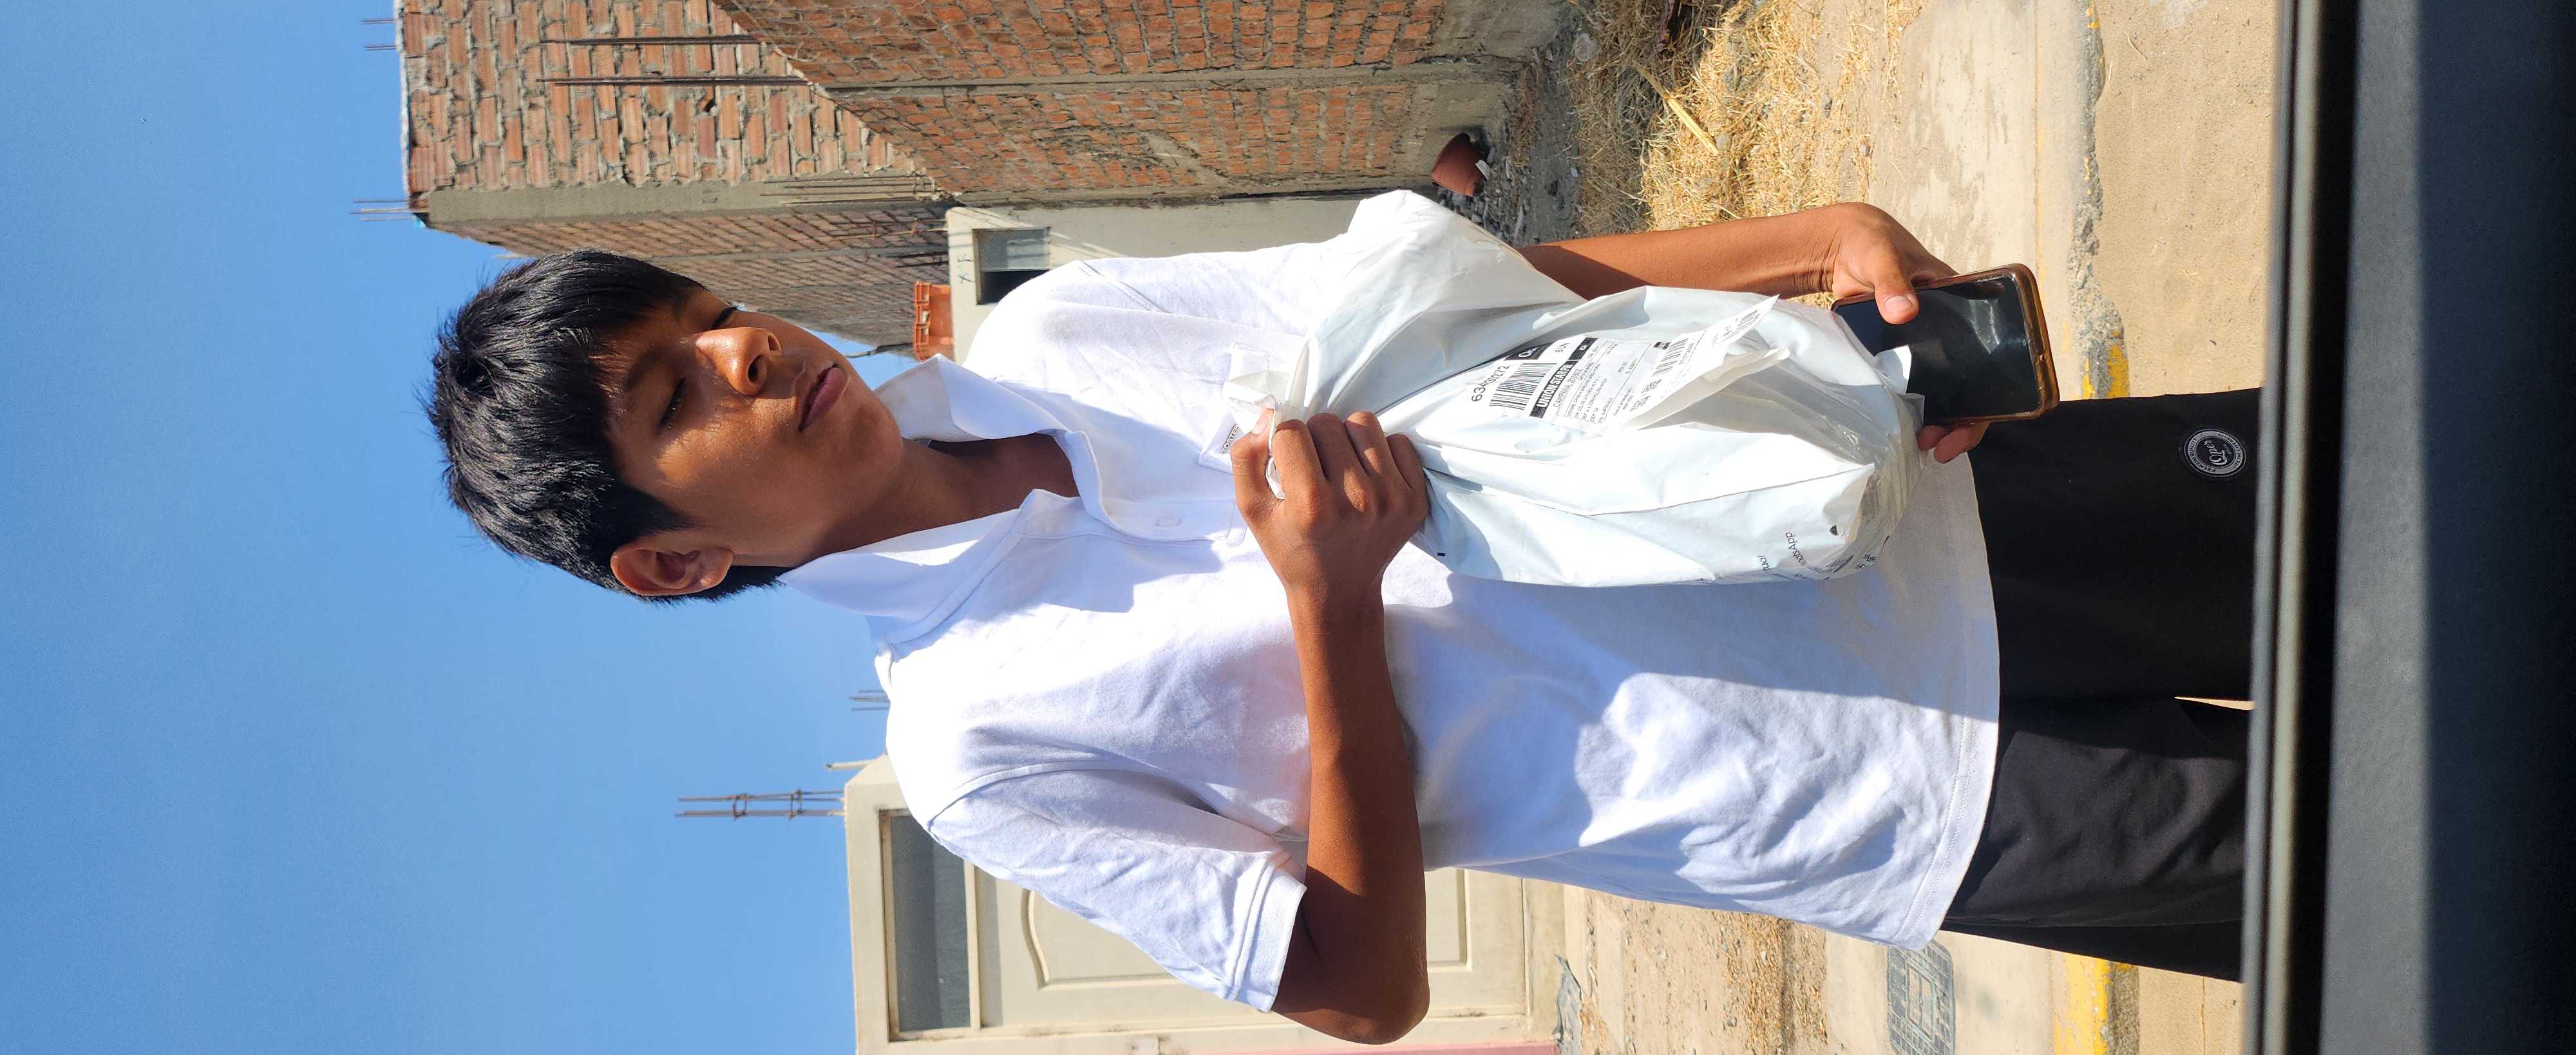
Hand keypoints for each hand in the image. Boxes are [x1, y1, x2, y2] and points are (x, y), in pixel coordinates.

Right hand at [1231, 412, 1429, 602]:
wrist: (1339, 592)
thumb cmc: (1290, 549)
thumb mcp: (1253, 510)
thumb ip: (1247, 458)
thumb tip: (1268, 413)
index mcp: (1312, 505)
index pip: (1292, 431)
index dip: (1282, 442)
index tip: (1286, 464)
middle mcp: (1357, 500)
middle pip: (1328, 423)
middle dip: (1313, 439)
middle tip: (1313, 468)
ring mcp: (1392, 499)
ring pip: (1364, 423)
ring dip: (1347, 438)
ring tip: (1340, 467)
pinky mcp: (1415, 500)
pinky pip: (1399, 442)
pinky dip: (1380, 452)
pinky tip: (1367, 477)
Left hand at [1812, 204, 1988, 461]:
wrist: (1841, 247)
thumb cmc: (1872, 244)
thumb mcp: (1884, 256)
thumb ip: (1892, 281)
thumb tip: (1904, 311)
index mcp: (1962, 307)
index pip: (1992, 354)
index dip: (1991, 394)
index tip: (1972, 419)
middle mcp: (1951, 332)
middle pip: (1971, 386)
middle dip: (1963, 422)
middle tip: (1940, 446)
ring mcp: (1924, 346)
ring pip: (1943, 393)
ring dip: (1938, 422)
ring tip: (1922, 443)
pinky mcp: (1897, 353)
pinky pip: (1913, 387)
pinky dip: (1912, 410)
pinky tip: (1902, 429)